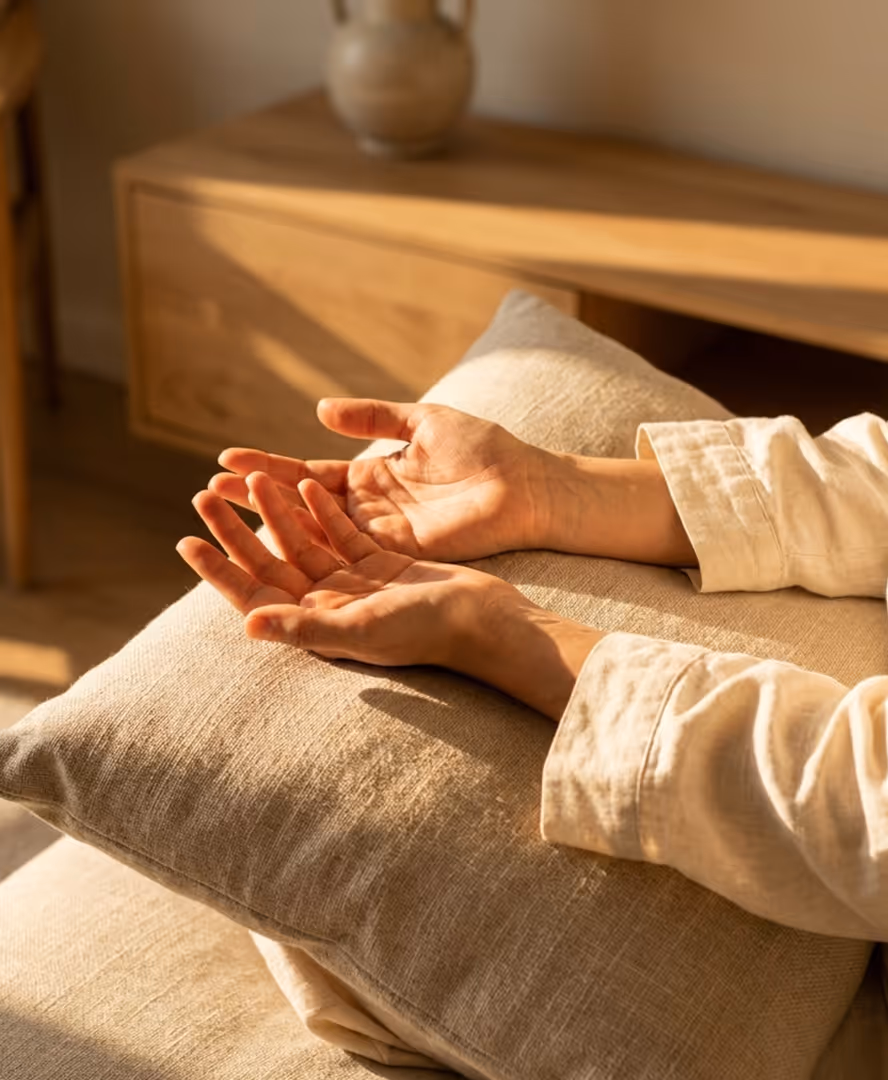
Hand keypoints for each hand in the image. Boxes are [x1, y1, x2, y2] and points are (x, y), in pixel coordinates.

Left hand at [178, 472, 604, 718]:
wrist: (485, 619)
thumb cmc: (425, 631)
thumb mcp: (361, 629)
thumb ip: (306, 627)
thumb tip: (248, 626)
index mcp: (317, 625)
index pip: (254, 595)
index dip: (219, 570)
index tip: (186, 541)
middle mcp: (329, 605)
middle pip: (270, 563)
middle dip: (237, 530)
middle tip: (203, 496)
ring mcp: (354, 583)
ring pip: (302, 541)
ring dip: (275, 511)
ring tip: (249, 477)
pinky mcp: (379, 563)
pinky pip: (339, 530)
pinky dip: (319, 507)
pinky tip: (300, 480)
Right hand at [208, 399, 558, 561]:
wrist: (523, 483)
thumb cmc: (481, 449)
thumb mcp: (420, 422)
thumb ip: (372, 416)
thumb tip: (318, 410)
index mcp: (369, 476)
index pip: (305, 475)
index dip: (266, 469)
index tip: (224, 460)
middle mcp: (365, 508)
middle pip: (297, 506)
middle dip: (253, 498)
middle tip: (205, 494)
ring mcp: (377, 533)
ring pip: (311, 531)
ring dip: (268, 523)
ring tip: (224, 516)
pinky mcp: (396, 550)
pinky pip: (344, 550)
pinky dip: (308, 548)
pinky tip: (272, 544)